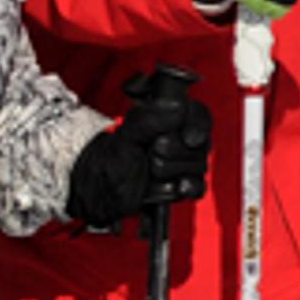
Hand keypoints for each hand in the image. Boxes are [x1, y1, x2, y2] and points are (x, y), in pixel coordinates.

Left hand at [66, 79, 213, 228]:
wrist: (100, 190)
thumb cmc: (110, 157)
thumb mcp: (127, 134)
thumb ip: (150, 119)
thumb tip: (178, 109)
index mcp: (170, 120)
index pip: (199, 115)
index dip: (197, 126)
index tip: (188, 138)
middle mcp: (181, 139)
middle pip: (199, 145)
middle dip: (173, 153)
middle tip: (150, 153)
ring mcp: (184, 163)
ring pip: (198, 167)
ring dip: (171, 172)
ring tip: (150, 172)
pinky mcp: (184, 185)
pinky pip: (199, 187)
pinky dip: (187, 188)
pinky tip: (174, 187)